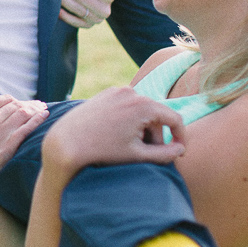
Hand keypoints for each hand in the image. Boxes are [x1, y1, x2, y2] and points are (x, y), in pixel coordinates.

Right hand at [0, 95, 48, 208]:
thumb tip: (10, 105)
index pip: (7, 99)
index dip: (19, 101)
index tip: (27, 104)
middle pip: (17, 106)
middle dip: (31, 105)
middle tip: (40, 106)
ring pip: (24, 114)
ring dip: (37, 110)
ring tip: (44, 110)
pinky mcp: (6, 147)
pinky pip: (27, 129)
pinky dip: (38, 120)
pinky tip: (45, 116)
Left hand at [41, 86, 184, 182]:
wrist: (66, 143)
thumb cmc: (103, 152)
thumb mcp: (138, 155)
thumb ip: (165, 154)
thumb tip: (181, 149)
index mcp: (144, 105)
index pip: (175, 119)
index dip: (181, 136)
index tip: (179, 151)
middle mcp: (132, 92)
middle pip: (156, 115)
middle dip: (156, 136)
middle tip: (146, 155)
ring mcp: (116, 91)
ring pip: (141, 111)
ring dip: (141, 129)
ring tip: (128, 147)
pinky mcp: (104, 94)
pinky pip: (125, 107)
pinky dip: (127, 121)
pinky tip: (115, 137)